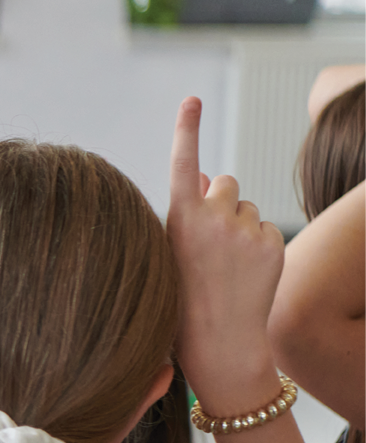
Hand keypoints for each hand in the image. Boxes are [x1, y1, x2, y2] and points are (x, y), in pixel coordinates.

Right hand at [167, 96, 283, 412]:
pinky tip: (245, 273)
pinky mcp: (272, 242)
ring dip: (240, 225)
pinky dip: (258, 245)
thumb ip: (187, 210)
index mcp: (177, 219)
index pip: (184, 162)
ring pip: (247, 206)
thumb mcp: (171, 253)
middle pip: (225, 183)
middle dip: (221, 202)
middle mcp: (212, 217)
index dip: (187, 128)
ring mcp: (245, 229)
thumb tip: (210, 173)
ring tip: (227, 266)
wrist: (217, 343)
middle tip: (211, 243)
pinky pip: (265, 228)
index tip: (191, 99)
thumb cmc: (182, 299)